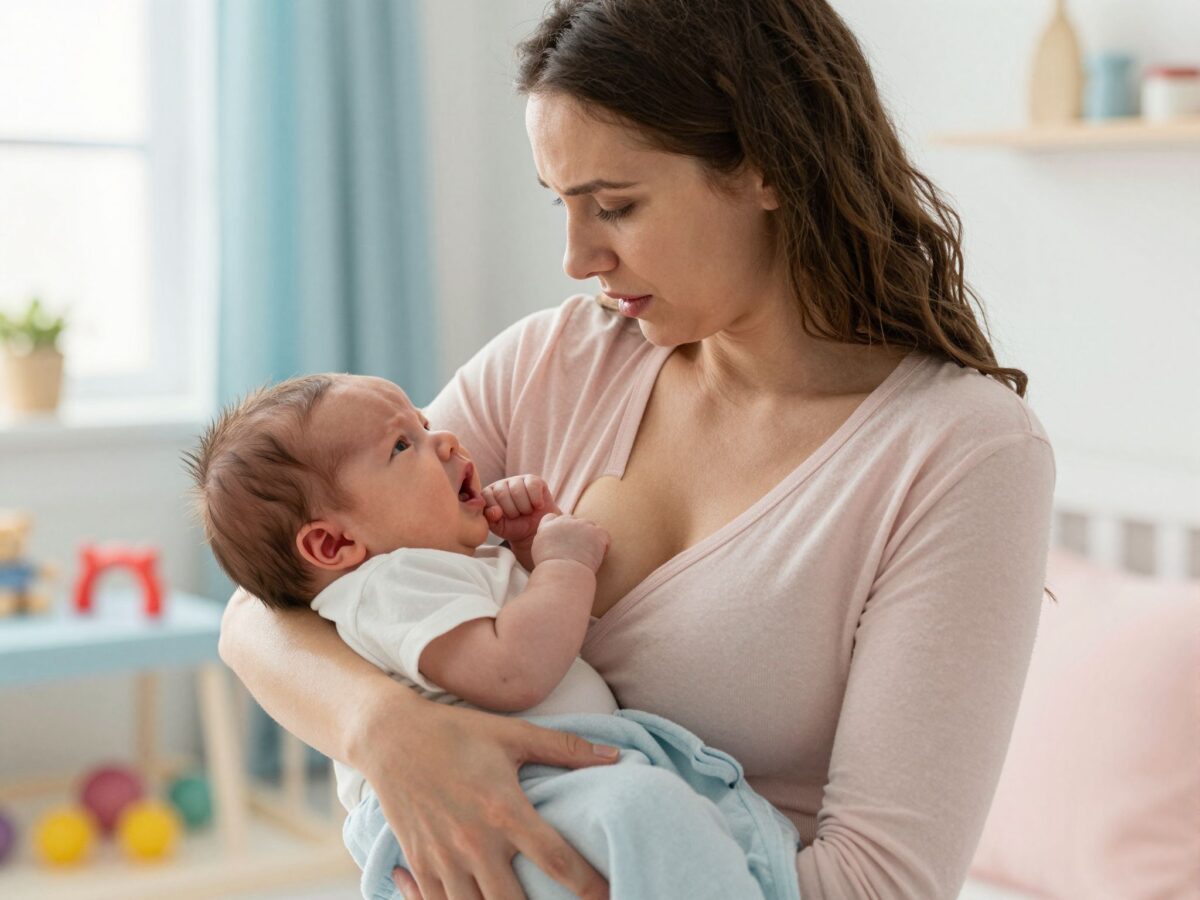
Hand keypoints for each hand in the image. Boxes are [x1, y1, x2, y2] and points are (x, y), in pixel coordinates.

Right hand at [361, 698, 616, 899]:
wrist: (390, 738)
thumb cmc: (457, 733)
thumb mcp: (512, 734)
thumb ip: (565, 748)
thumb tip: (615, 757)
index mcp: (504, 809)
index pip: (555, 859)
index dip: (587, 885)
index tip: (609, 894)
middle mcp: (475, 842)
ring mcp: (444, 860)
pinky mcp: (420, 866)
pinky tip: (477, 899)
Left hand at [482, 475, 560, 544]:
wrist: (536, 530)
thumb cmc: (514, 527)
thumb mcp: (499, 527)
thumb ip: (490, 519)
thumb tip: (495, 511)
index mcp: (488, 494)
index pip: (486, 496)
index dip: (497, 511)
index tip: (504, 518)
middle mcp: (501, 484)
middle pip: (501, 493)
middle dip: (511, 511)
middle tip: (517, 516)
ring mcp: (517, 480)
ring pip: (517, 491)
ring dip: (524, 507)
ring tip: (527, 511)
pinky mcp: (533, 480)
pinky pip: (533, 486)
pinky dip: (536, 500)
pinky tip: (538, 506)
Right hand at [531, 513, 609, 573]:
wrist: (563, 573)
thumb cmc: (551, 570)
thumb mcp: (540, 551)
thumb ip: (545, 540)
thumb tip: (553, 541)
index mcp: (548, 526)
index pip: (553, 518)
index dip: (559, 528)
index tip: (563, 539)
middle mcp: (565, 521)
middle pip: (573, 520)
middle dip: (576, 532)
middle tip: (578, 550)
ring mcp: (582, 525)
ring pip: (590, 526)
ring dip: (591, 538)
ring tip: (588, 556)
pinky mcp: (597, 532)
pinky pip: (604, 536)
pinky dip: (603, 546)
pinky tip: (598, 557)